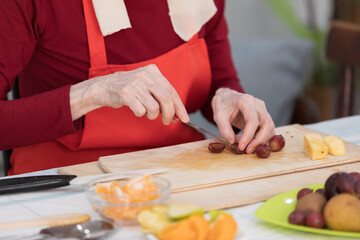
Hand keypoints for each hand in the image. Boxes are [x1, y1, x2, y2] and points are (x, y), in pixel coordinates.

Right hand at [70, 64, 188, 124]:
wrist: (105, 87)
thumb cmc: (130, 89)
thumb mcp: (148, 88)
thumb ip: (162, 99)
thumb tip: (178, 115)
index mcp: (153, 72)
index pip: (171, 91)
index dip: (179, 107)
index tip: (184, 118)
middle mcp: (145, 76)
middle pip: (166, 98)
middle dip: (170, 114)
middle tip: (167, 121)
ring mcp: (134, 84)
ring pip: (154, 107)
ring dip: (153, 116)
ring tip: (148, 114)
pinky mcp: (125, 93)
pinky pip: (141, 110)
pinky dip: (141, 114)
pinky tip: (137, 110)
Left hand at [211, 88, 274, 152]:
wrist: (227, 99)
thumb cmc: (223, 105)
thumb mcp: (218, 116)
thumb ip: (224, 128)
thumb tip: (232, 142)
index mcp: (246, 101)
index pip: (253, 120)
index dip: (248, 136)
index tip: (241, 147)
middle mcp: (258, 104)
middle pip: (267, 124)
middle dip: (259, 140)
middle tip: (248, 151)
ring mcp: (263, 110)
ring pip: (270, 128)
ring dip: (263, 141)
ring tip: (250, 149)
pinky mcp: (264, 117)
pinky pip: (268, 129)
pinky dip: (264, 139)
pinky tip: (254, 145)